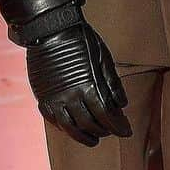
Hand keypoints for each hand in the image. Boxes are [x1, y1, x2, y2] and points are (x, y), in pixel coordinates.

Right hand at [25, 23, 131, 146]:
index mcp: (89, 87)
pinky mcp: (42, 98)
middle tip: (112, 132)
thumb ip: (112, 84)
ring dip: (84, 136)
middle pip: (90, 124)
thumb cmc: (82, 40)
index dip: (117, 126)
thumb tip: (121, 105)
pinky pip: (54, 121)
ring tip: (94, 139)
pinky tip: (73, 129)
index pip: (106, 116)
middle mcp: (70, 97)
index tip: (126, 132)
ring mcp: (54, 99)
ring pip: (71, 128)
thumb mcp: (104, 58)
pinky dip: (65, 128)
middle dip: (104, 130)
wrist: (50, 30)